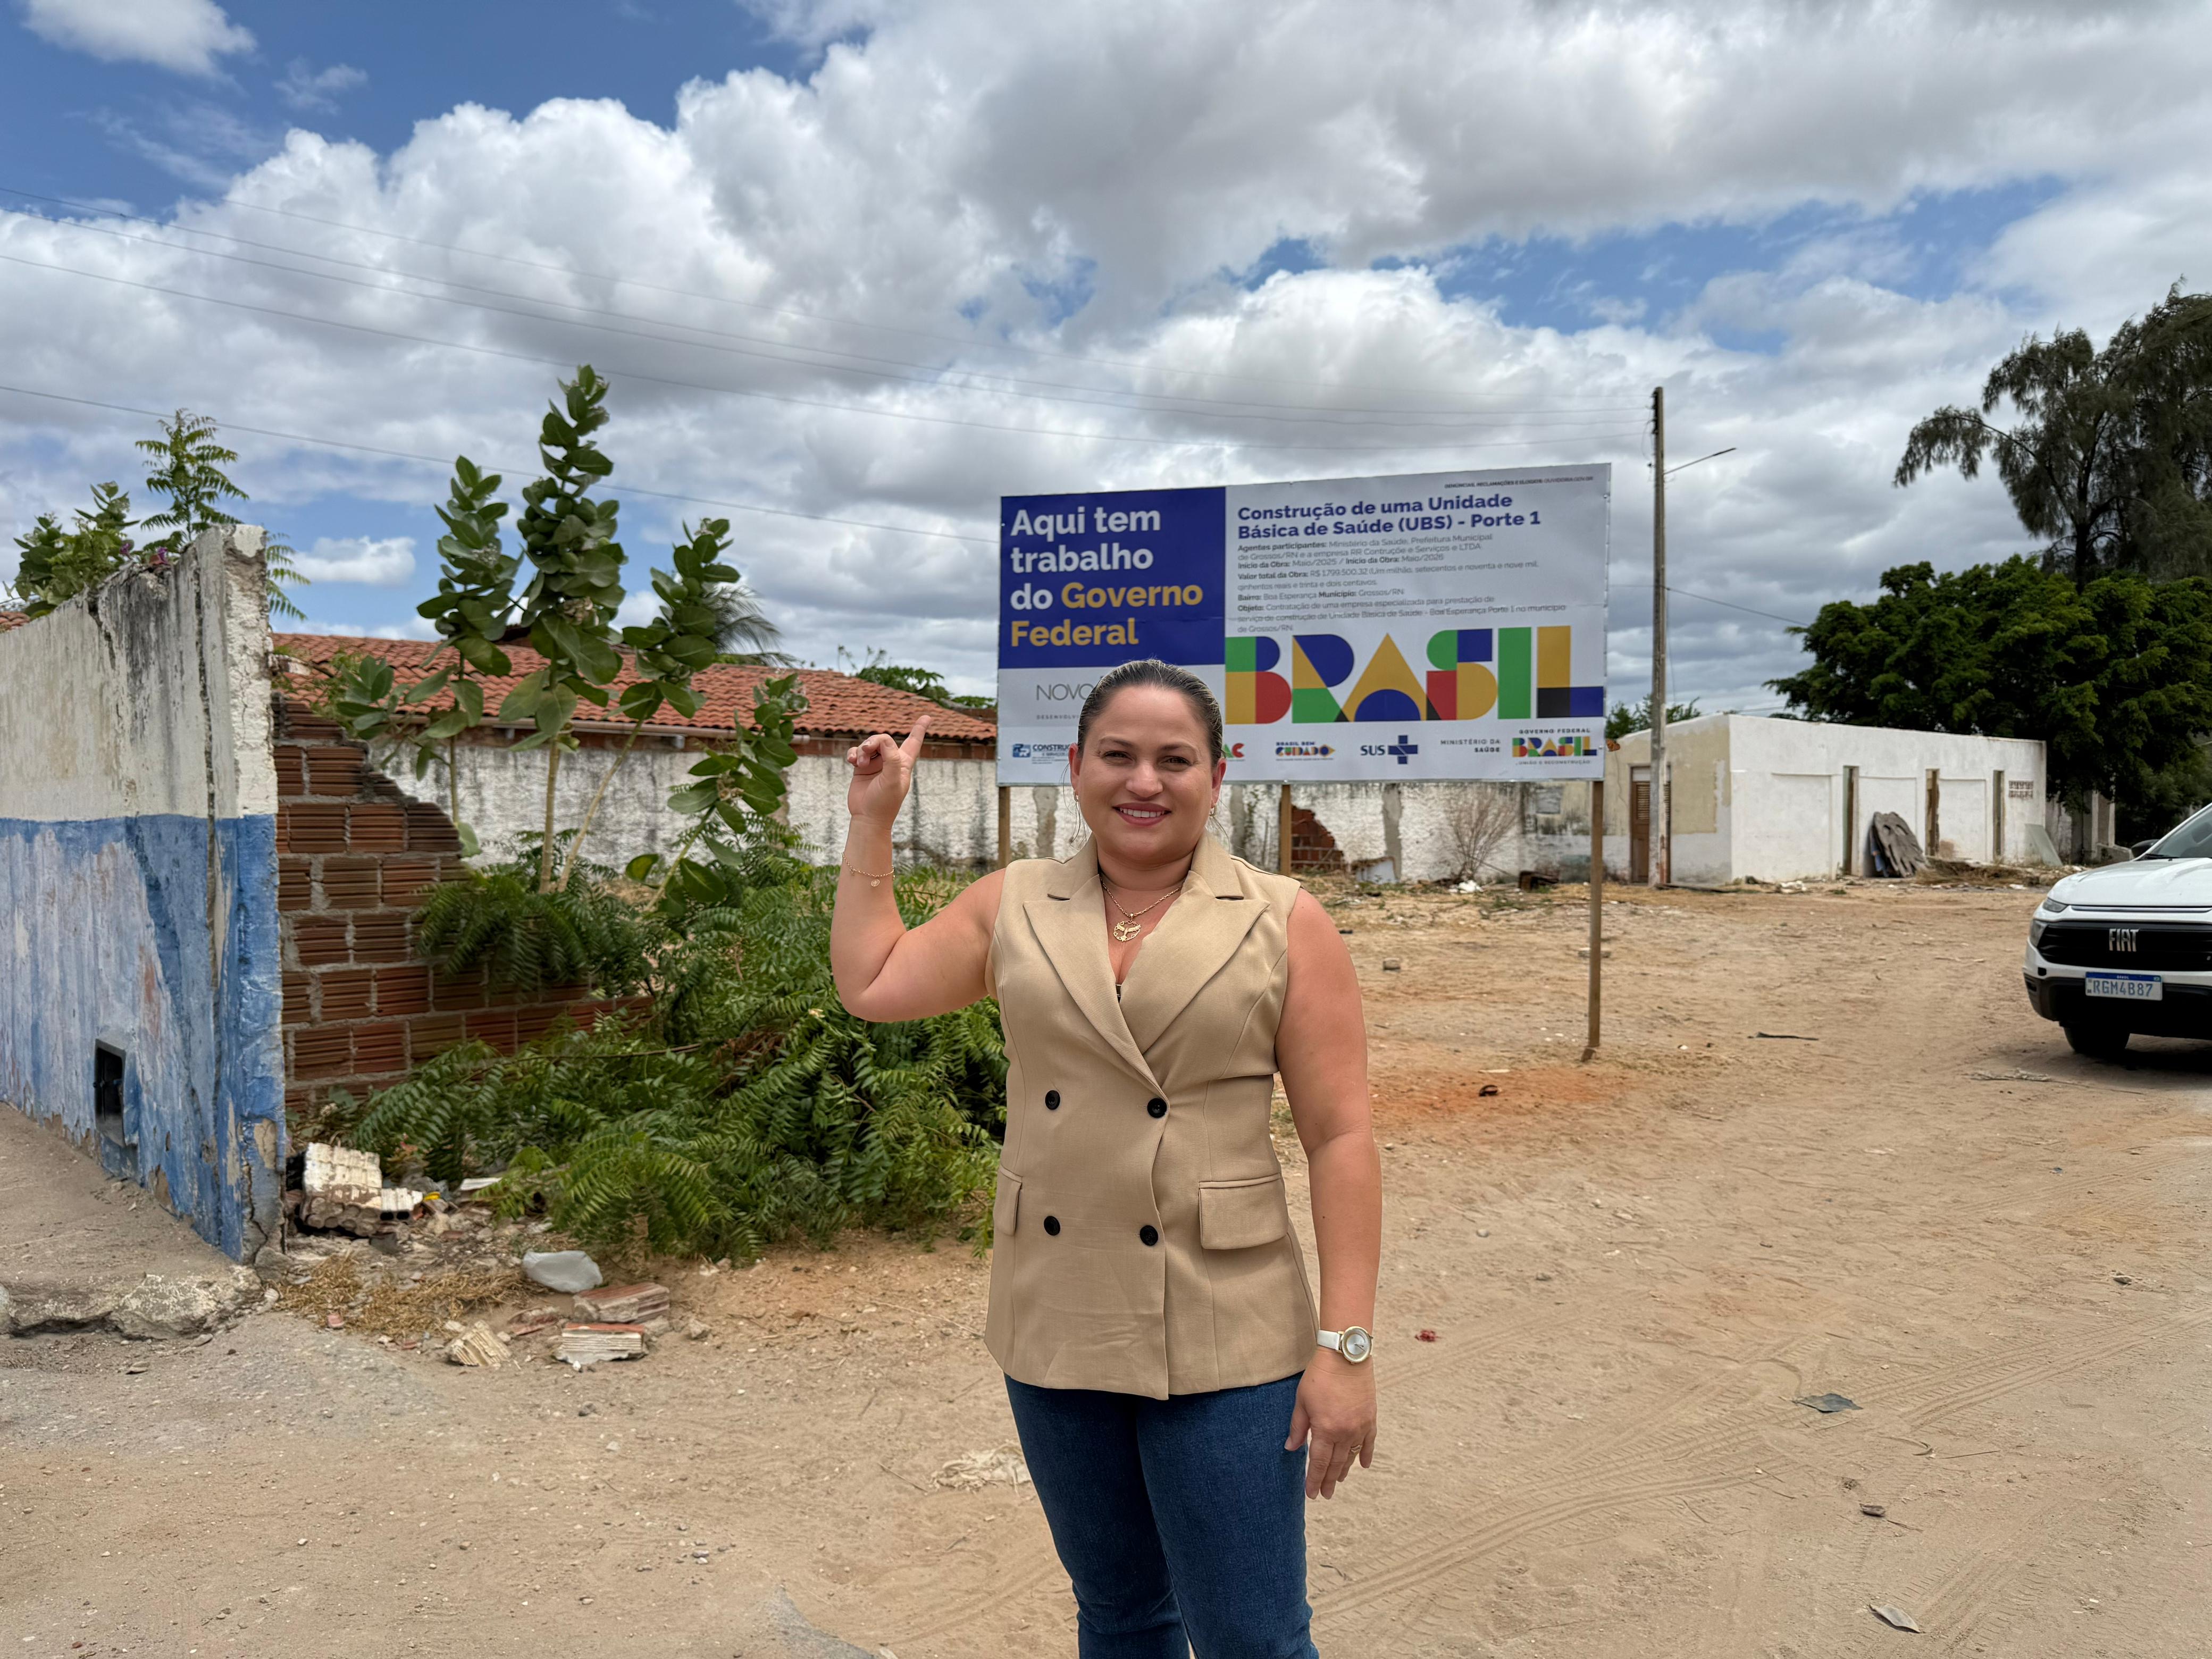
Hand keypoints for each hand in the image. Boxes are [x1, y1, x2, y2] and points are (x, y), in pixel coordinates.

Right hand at [846, 718, 928, 824]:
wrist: (867, 818)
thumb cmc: (884, 802)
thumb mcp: (892, 780)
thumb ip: (891, 758)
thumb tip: (884, 740)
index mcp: (903, 764)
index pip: (914, 742)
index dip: (920, 729)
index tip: (927, 717)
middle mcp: (890, 762)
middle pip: (884, 739)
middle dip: (875, 741)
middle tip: (868, 749)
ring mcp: (875, 764)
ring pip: (868, 744)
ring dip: (862, 749)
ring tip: (859, 762)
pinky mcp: (861, 768)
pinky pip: (856, 752)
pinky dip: (853, 753)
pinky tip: (852, 761)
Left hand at [1287, 1348, 1376, 1498]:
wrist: (1346, 1355)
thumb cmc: (1319, 1376)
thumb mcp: (1302, 1402)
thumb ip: (1298, 1427)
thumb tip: (1291, 1448)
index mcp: (1325, 1429)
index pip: (1319, 1463)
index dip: (1314, 1480)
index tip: (1312, 1494)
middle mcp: (1345, 1432)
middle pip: (1336, 1464)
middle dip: (1329, 1480)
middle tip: (1326, 1494)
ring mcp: (1360, 1426)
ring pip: (1352, 1456)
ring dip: (1345, 1470)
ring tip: (1339, 1481)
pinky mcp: (1370, 1418)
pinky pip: (1369, 1442)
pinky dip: (1366, 1455)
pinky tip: (1363, 1465)